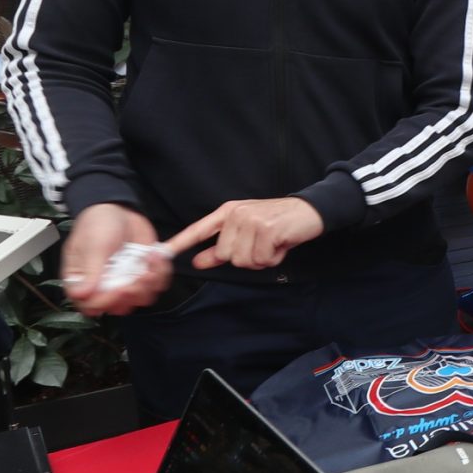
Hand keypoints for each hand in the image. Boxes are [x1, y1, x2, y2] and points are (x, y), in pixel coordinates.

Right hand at [61, 203, 165, 316]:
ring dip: (149, 284)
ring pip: (140, 299)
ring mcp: (125, 282)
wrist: (118, 208)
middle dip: (132, 294)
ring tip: (148, 263)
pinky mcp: (143, 274)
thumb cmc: (97, 224)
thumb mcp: (92, 246)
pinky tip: (154, 256)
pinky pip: (156, 285)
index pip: (91, 306)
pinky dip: (161, 273)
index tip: (118, 288)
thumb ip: (90, 271)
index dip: (107, 302)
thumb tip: (80, 295)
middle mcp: (104, 286)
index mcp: (84, 282)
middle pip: (118, 307)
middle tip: (137, 276)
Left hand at [168, 196, 326, 271]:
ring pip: (243, 260)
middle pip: (226, 255)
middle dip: (246, 257)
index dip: (180, 242)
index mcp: (228, 212)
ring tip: (272, 244)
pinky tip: (281, 245)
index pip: (199, 229)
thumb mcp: (248, 232)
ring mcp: (251, 220)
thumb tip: (198, 262)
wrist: (310, 211)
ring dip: (261, 259)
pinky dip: (273, 258)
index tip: (162, 252)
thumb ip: (221, 248)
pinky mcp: (267, 229)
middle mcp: (236, 214)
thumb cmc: (278, 223)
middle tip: (262, 245)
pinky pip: (261, 260)